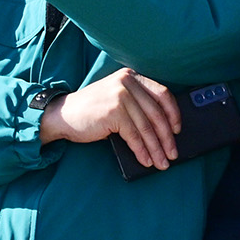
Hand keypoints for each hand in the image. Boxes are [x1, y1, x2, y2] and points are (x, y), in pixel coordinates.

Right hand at [37, 67, 182, 169]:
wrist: (62, 114)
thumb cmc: (91, 110)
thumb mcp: (116, 97)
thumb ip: (136, 104)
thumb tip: (163, 130)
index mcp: (131, 76)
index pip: (162, 93)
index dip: (173, 114)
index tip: (178, 130)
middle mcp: (127, 83)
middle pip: (156, 113)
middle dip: (167, 138)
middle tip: (173, 154)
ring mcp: (120, 96)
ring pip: (146, 127)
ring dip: (156, 149)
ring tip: (162, 163)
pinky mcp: (114, 112)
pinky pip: (134, 136)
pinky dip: (142, 151)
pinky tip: (146, 160)